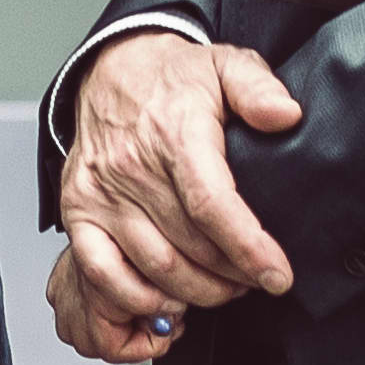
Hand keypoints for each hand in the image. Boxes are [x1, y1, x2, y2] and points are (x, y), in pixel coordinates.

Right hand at [54, 31, 302, 353]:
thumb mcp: (226, 66)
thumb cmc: (174, 78)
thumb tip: (286, 115)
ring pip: (154, 265)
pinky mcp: (78, 208)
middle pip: (190, 245)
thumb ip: (259, 87)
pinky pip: (101, 269)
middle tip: (257, 280)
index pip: (212, 203)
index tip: (277, 276)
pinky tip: (168, 299)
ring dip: (197, 291)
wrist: (111, 70)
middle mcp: (131, 165)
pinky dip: (136, 296)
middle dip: (234, 276)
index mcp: (174, 132)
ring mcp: (100, 191)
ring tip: (225, 288)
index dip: (248, 248)